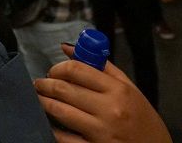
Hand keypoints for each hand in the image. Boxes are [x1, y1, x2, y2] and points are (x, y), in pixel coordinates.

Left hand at [34, 44, 171, 142]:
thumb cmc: (142, 119)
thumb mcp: (129, 89)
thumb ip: (101, 66)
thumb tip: (69, 48)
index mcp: (118, 90)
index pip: (78, 70)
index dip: (58, 68)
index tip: (53, 71)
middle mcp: (109, 109)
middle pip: (65, 89)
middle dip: (45, 84)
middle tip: (39, 84)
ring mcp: (101, 132)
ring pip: (60, 111)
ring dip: (43, 102)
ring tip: (39, 98)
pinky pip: (63, 138)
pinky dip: (52, 128)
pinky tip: (48, 122)